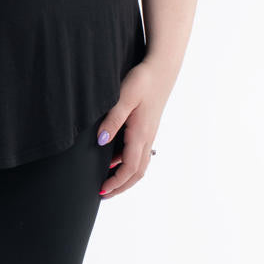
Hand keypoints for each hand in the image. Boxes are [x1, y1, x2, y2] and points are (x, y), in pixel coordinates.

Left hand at [96, 60, 167, 199]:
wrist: (161, 68)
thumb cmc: (143, 81)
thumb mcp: (123, 98)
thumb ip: (112, 120)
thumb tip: (102, 142)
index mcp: (140, 134)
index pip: (129, 168)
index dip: (115, 183)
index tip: (102, 191)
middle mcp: (147, 138)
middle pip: (136, 172)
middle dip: (121, 186)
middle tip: (104, 194)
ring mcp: (149, 133)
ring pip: (140, 164)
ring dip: (125, 177)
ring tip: (109, 182)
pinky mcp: (148, 128)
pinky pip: (140, 153)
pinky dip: (128, 163)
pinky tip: (115, 160)